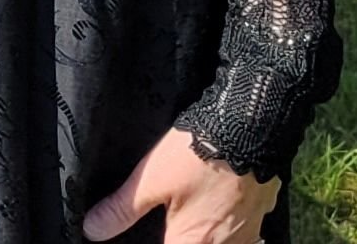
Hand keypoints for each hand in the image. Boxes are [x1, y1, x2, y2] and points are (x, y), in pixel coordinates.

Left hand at [79, 129, 278, 243]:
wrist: (250, 124)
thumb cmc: (199, 154)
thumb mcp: (151, 180)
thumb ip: (123, 209)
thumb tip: (93, 230)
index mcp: (194, 242)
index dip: (151, 242)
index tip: (152, 232)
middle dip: (182, 237)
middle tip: (173, 221)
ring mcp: (248, 230)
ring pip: (223, 243)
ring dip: (207, 235)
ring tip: (195, 219)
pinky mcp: (262, 211)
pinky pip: (245, 232)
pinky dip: (229, 227)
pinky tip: (221, 211)